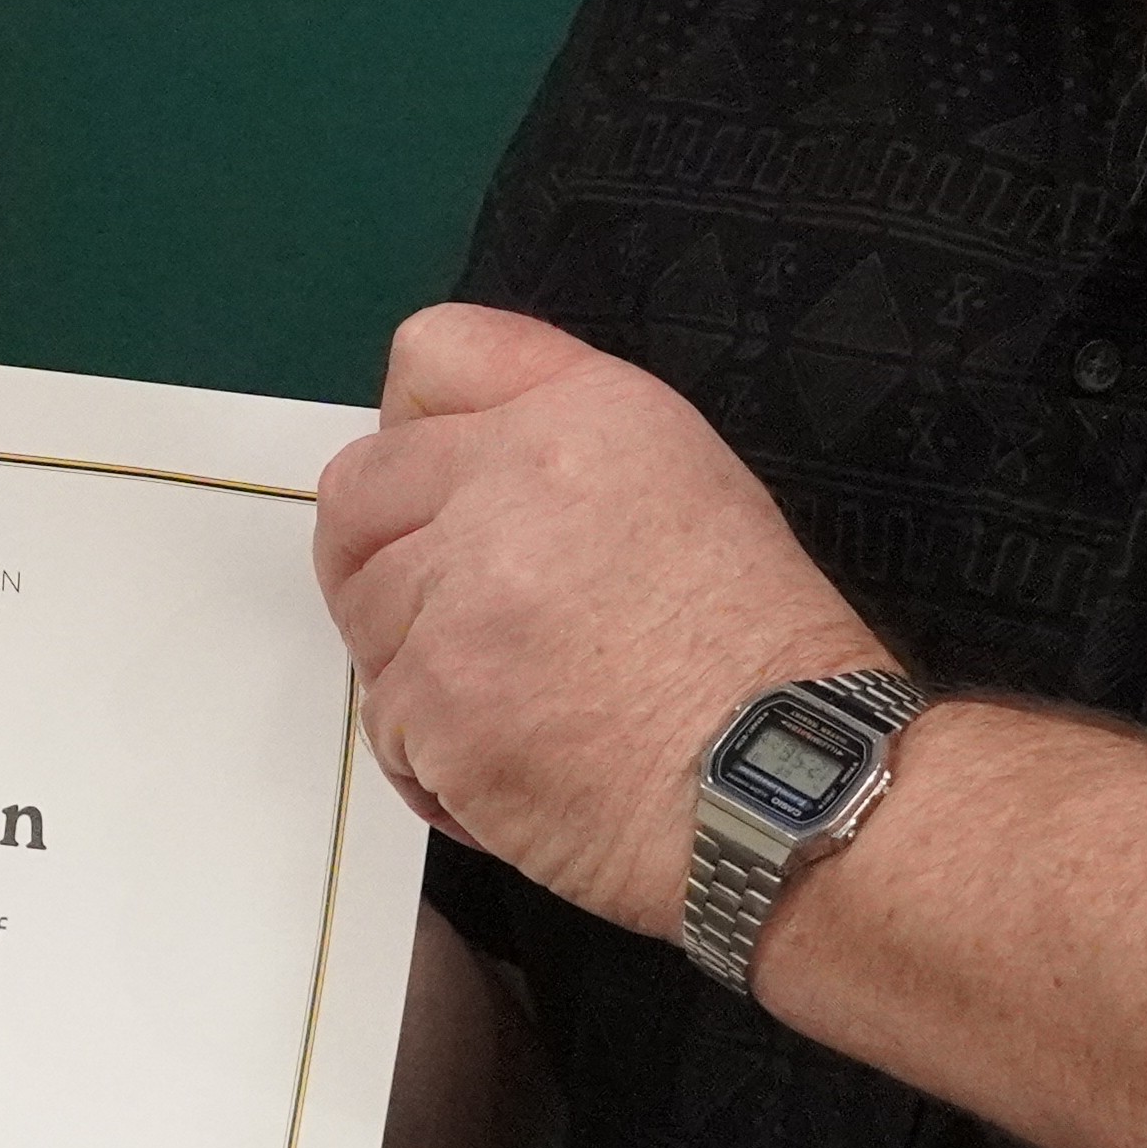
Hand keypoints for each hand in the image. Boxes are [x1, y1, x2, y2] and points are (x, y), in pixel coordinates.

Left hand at [311, 303, 885, 937]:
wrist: (790, 792)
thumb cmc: (759, 656)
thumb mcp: (688, 485)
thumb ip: (560, 448)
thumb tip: (450, 467)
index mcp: (580, 414)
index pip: (430, 356)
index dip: (418, 433)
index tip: (441, 494)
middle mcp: (508, 479)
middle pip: (356, 493)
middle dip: (381, 561)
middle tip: (456, 625)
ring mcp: (458, 593)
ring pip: (365, 618)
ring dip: (418, 670)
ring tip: (523, 710)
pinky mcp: (433, 699)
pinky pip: (387, 723)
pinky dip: (436, 760)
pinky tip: (523, 771)